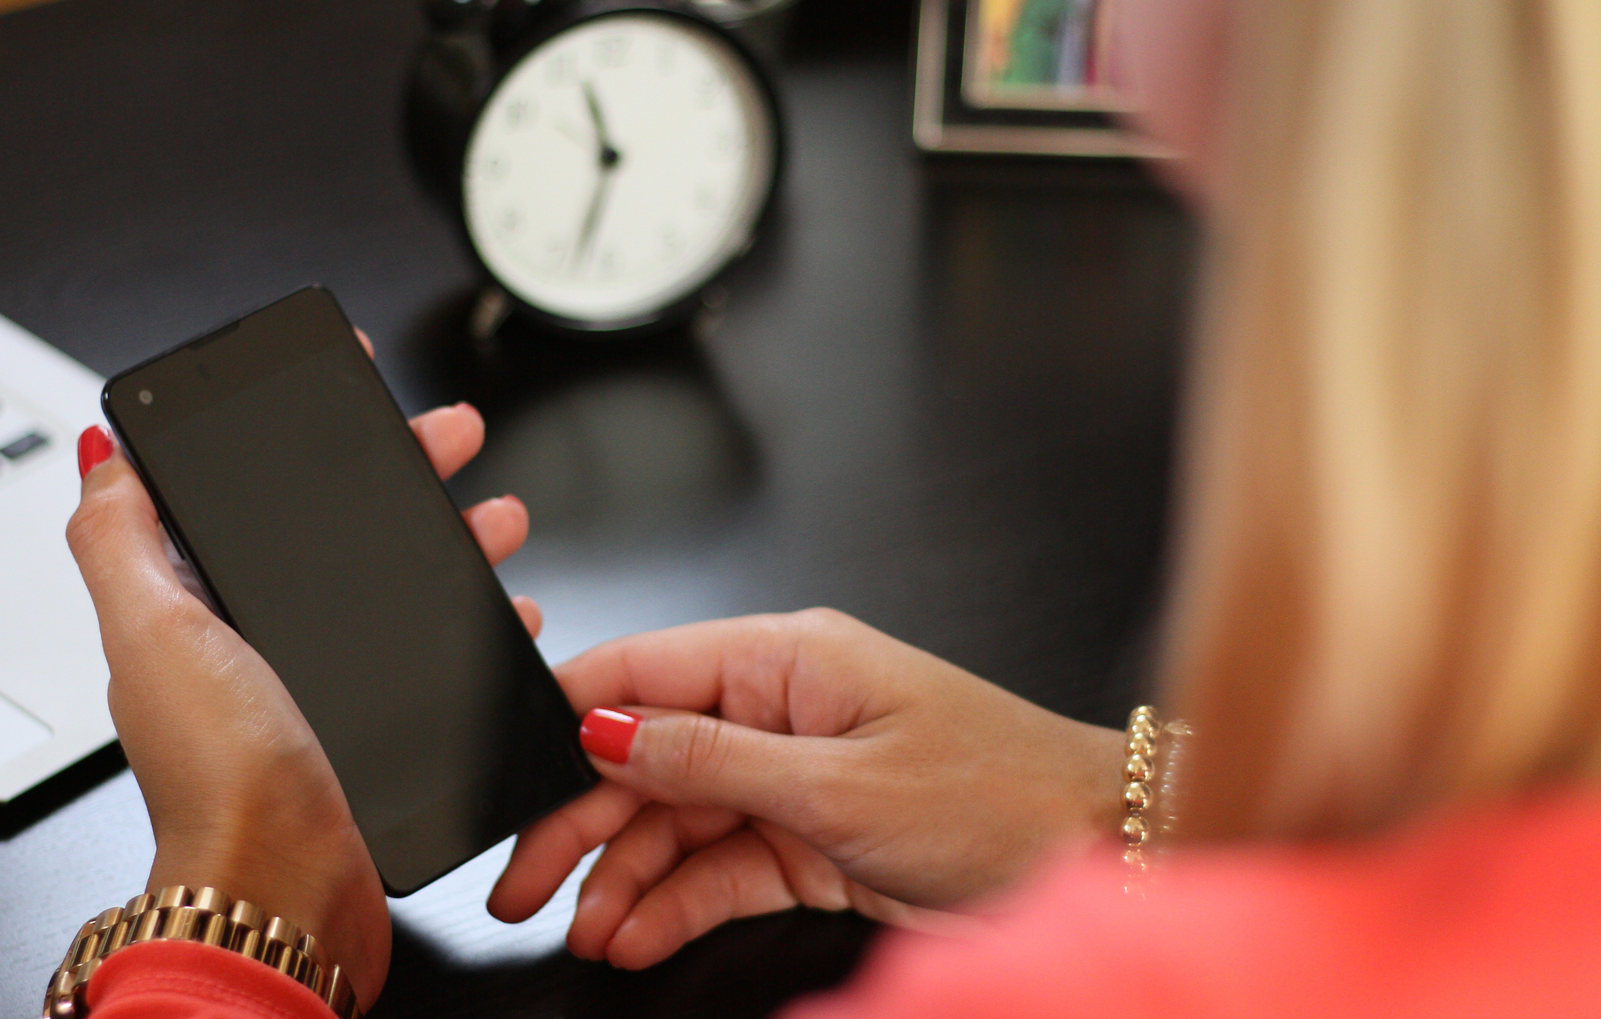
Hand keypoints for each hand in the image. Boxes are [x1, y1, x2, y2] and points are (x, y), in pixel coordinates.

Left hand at [65, 339, 538, 1005]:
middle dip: (400, 470)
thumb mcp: (155, 634)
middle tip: (450, 435)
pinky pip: (433, 651)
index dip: (294, 433)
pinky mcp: (374, 725)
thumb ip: (118, 539)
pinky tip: (505, 607)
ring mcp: (318, 682)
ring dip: (453, 536)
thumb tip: (97, 451)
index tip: (346, 384)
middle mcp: (256, 640)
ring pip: (396, 581)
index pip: (245, 493)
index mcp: (197, 605)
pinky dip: (473, 620)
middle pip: (336, 527)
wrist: (290, 890)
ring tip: (498, 518)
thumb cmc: (223, 778)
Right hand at [488, 609, 1123, 969]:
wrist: (1098, 853)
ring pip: (676, 819)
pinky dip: (677, 900)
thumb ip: (711, 762)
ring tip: (583, 926)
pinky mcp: (812, 834)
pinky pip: (722, 863)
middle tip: (523, 883)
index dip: (565, 719)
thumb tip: (606, 733)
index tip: (502, 770)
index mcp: (786, 657)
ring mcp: (795, 773)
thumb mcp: (838, 786)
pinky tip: (637, 932)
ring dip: (624, 875)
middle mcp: (782, 706)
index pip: (643, 671)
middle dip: (579, 819)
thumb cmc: (999, 795)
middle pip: (646, 756)